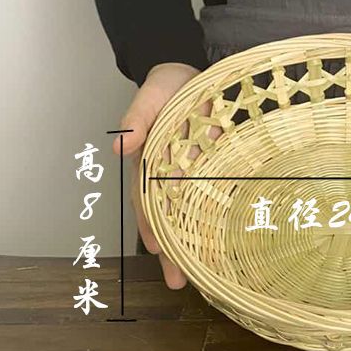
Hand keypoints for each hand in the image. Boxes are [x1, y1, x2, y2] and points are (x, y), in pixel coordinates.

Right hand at [114, 62, 200, 289]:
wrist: (196, 69)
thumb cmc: (167, 85)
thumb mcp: (149, 99)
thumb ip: (136, 122)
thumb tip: (119, 146)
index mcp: (151, 163)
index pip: (148, 200)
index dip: (152, 226)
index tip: (159, 250)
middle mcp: (172, 172)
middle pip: (171, 215)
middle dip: (174, 248)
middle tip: (179, 281)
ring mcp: (196, 170)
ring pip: (195, 209)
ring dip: (198, 238)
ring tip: (207, 272)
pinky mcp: (218, 163)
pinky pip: (219, 191)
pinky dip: (221, 214)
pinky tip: (232, 236)